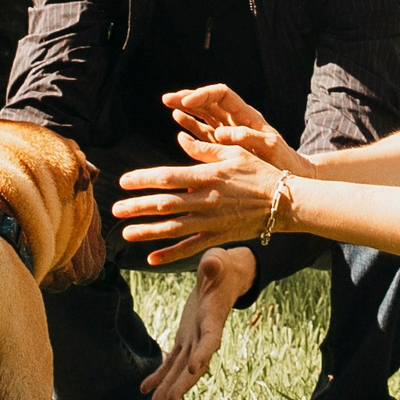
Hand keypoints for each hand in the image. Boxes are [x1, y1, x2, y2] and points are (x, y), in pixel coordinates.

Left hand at [114, 131, 285, 264]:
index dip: (143, 180)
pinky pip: (190, 248)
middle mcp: (207, 201)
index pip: (168, 178)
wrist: (284, 202)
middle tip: (115, 209)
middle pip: (165, 205)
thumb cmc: (259, 172)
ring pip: (173, 229)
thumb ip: (205, 148)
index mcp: (208, 176)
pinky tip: (151, 260)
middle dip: (137, 207)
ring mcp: (212, 222)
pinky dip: (170, 255)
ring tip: (125, 233)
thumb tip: (181, 139)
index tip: (123, 181)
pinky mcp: (218, 237)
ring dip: (147, 232)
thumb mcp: (234, 152)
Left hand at [142, 246, 255, 399]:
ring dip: (169, 386)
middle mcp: (205, 335)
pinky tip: (145, 389)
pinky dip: (159, 375)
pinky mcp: (185, 339)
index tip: (196, 369)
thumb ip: (214, 266)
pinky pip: (171, 361)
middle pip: (195, 364)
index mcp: (214, 318)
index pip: (211, 339)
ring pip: (181, 368)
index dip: (204, 354)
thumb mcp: (217, 261)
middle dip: (182, 383)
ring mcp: (194, 340)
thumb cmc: (220, 267)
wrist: (222, 278)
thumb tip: (211, 264)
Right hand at [162, 84, 312, 176]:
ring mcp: (228, 132)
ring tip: (168, 104)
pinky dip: (190, 126)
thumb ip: (246, 138)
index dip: (203, 95)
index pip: (222, 94)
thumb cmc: (283, 162)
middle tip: (167, 99)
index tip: (187, 102)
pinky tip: (177, 122)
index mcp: (246, 115)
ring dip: (186, 109)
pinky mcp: (223, 147)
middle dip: (188, 98)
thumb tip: (220, 133)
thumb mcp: (269, 148)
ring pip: (203, 114)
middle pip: (209, 101)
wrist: (287, 180)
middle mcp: (235, 120)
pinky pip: (204, 132)